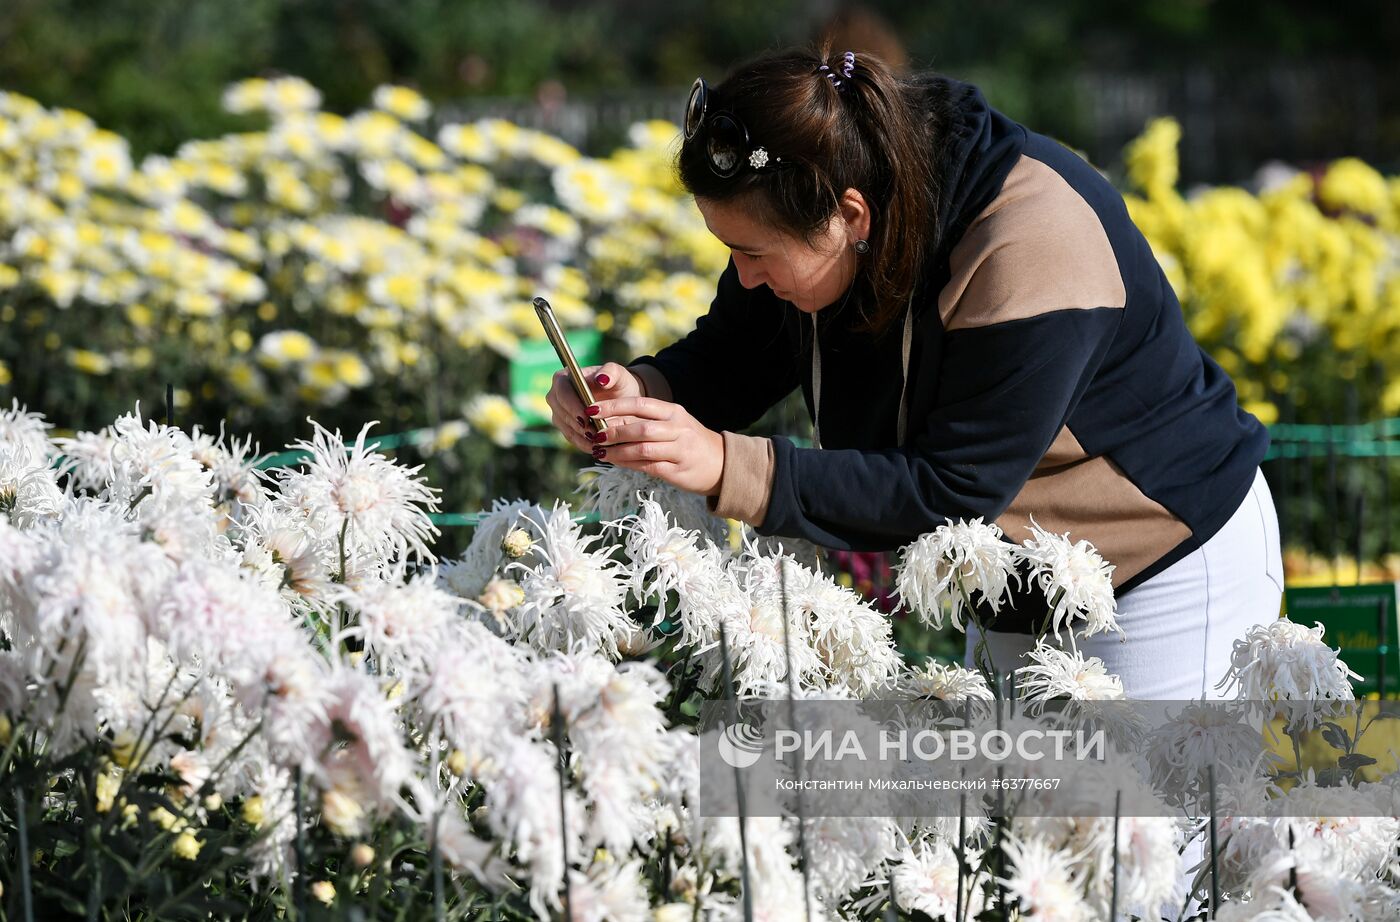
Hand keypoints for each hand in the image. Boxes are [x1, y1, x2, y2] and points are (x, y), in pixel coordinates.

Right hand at [546, 362, 643, 454]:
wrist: (621, 398)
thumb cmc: (617, 382)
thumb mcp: (618, 375)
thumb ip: (611, 372)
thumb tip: (601, 378)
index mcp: (564, 378)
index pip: (562, 392)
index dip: (572, 406)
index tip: (586, 418)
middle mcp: (556, 396)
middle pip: (561, 412)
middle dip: (578, 425)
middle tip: (594, 434)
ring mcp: (559, 413)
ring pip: (566, 427)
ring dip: (581, 437)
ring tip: (598, 443)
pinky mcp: (565, 427)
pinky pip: (572, 438)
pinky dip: (584, 444)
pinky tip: (597, 448)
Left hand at [587, 396, 724, 495]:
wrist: (721, 463)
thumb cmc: (689, 442)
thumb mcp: (672, 424)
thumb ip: (645, 422)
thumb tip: (608, 423)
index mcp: (673, 412)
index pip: (639, 404)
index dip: (614, 406)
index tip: (592, 410)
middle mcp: (678, 428)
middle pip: (640, 428)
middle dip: (613, 432)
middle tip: (594, 435)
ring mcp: (679, 450)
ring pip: (642, 449)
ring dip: (617, 451)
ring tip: (600, 452)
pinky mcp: (678, 470)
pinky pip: (648, 466)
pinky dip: (628, 464)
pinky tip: (616, 462)